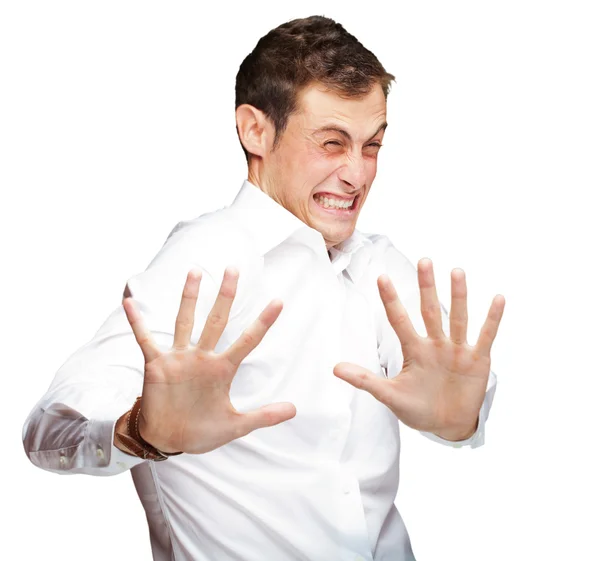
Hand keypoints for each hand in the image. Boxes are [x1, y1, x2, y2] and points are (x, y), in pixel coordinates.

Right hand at [122, 267, 295, 453]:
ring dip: (189, 298)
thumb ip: (263, 416)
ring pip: (186, 321)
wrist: (168, 440)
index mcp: (222, 370)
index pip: (248, 341)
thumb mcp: (236, 426)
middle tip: (234, 269)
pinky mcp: (157, 364)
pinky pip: (145, 339)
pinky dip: (138, 322)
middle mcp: (202, 357)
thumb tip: (294, 410)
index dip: (263, 322)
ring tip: (195, 272)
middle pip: (217, 320)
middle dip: (226, 296)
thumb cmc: (201, 431)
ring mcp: (179, 358)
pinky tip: (131, 302)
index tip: (279, 301)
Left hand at [333, 258, 504, 440]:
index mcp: (414, 350)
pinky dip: (492, 319)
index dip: (391, 300)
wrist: (447, 426)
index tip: (381, 278)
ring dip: (458, 296)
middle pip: (429, 311)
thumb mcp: (389, 395)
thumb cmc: (417, 408)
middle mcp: (435, 344)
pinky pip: (486, 336)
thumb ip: (365, 380)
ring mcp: (457, 350)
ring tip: (457, 271)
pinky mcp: (477, 360)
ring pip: (457, 318)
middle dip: (426, 287)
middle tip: (424, 260)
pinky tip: (497, 298)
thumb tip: (334, 368)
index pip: (399, 320)